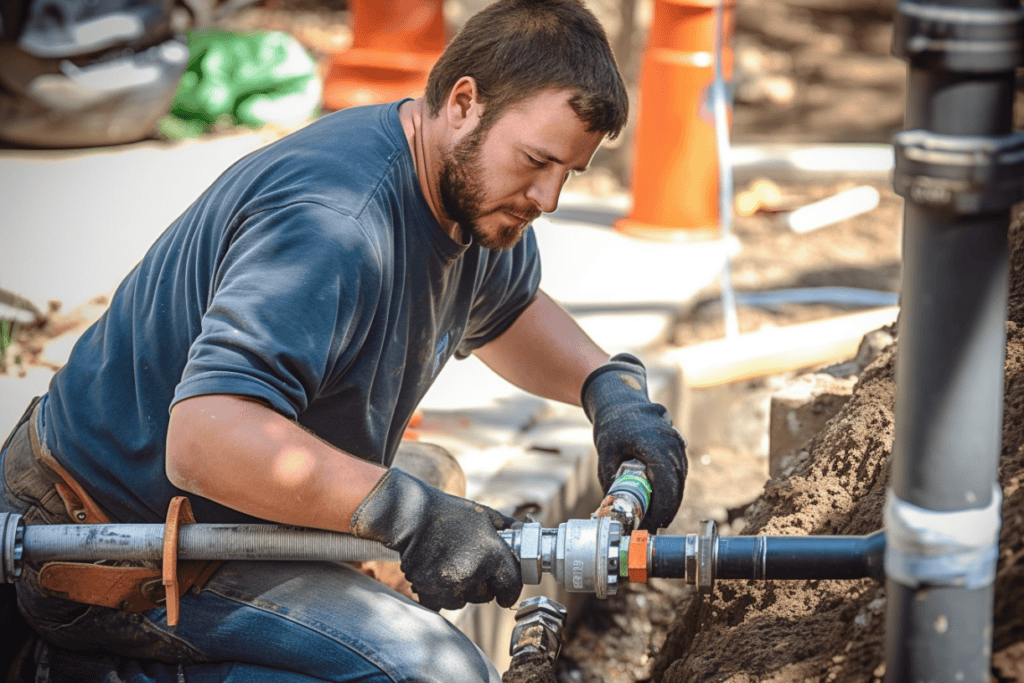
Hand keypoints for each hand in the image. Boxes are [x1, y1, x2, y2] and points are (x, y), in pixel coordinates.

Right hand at [350, 469, 521, 610]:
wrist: (411, 515)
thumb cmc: (449, 513)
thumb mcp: (485, 515)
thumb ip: (509, 528)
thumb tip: (527, 533)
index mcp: (492, 555)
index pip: (511, 587)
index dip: (511, 591)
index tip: (507, 593)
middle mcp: (473, 574)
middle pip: (486, 596)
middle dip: (483, 586)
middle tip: (472, 567)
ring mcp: (449, 585)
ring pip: (464, 601)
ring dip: (462, 591)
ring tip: (452, 567)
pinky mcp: (429, 591)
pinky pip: (442, 603)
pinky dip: (441, 594)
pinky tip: (437, 575)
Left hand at [582, 353, 687, 531]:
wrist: (621, 400)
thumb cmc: (612, 426)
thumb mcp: (605, 455)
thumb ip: (610, 481)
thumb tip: (611, 509)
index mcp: (655, 445)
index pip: (666, 485)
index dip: (661, 509)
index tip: (651, 525)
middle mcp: (671, 444)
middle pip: (676, 486)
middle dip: (666, 510)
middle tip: (651, 527)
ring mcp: (677, 443)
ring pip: (680, 480)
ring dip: (671, 500)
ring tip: (655, 518)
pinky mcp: (678, 444)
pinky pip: (679, 471)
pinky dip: (672, 487)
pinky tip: (661, 501)